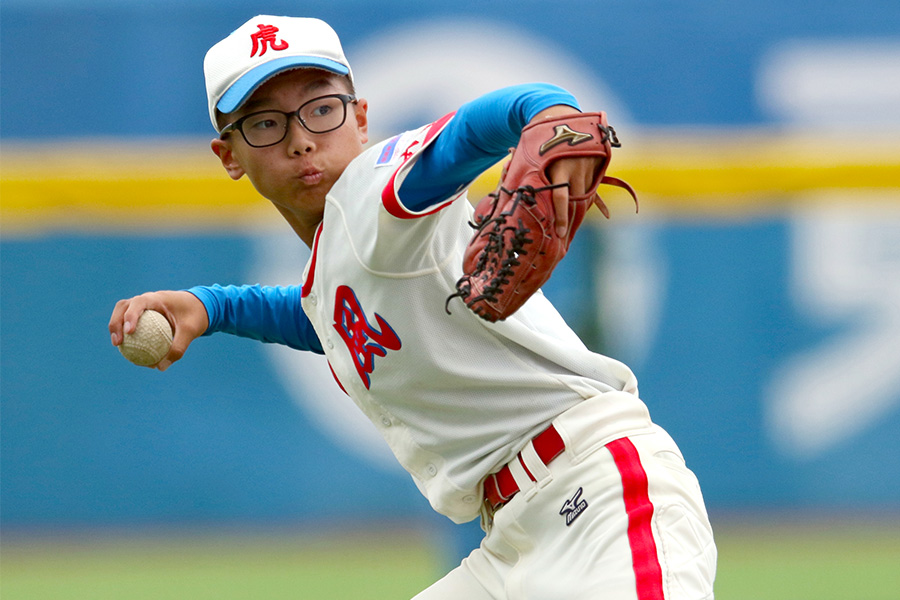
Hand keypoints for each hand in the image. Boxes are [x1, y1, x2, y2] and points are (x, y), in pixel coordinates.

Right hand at [109, 290, 208, 370]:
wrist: (199, 307)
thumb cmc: (195, 316)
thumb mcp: (191, 331)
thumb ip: (178, 348)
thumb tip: (160, 368)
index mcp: (158, 298)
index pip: (138, 303)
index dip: (130, 316)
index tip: (130, 332)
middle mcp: (147, 299)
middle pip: (123, 306)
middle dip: (116, 323)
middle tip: (118, 342)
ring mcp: (143, 306)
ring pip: (122, 313)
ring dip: (116, 327)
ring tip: (117, 345)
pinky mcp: (143, 314)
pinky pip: (131, 323)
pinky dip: (127, 334)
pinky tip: (128, 350)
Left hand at [528, 106, 604, 237]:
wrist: (558, 114)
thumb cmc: (536, 140)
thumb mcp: (527, 157)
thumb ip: (519, 176)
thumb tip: (502, 199)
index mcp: (557, 167)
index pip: (560, 198)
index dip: (561, 219)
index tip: (561, 234)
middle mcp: (576, 166)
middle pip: (576, 200)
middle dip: (571, 217)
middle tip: (566, 232)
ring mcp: (589, 164)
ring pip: (586, 194)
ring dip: (578, 206)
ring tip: (570, 218)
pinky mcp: (598, 162)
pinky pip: (592, 185)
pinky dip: (585, 194)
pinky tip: (578, 199)